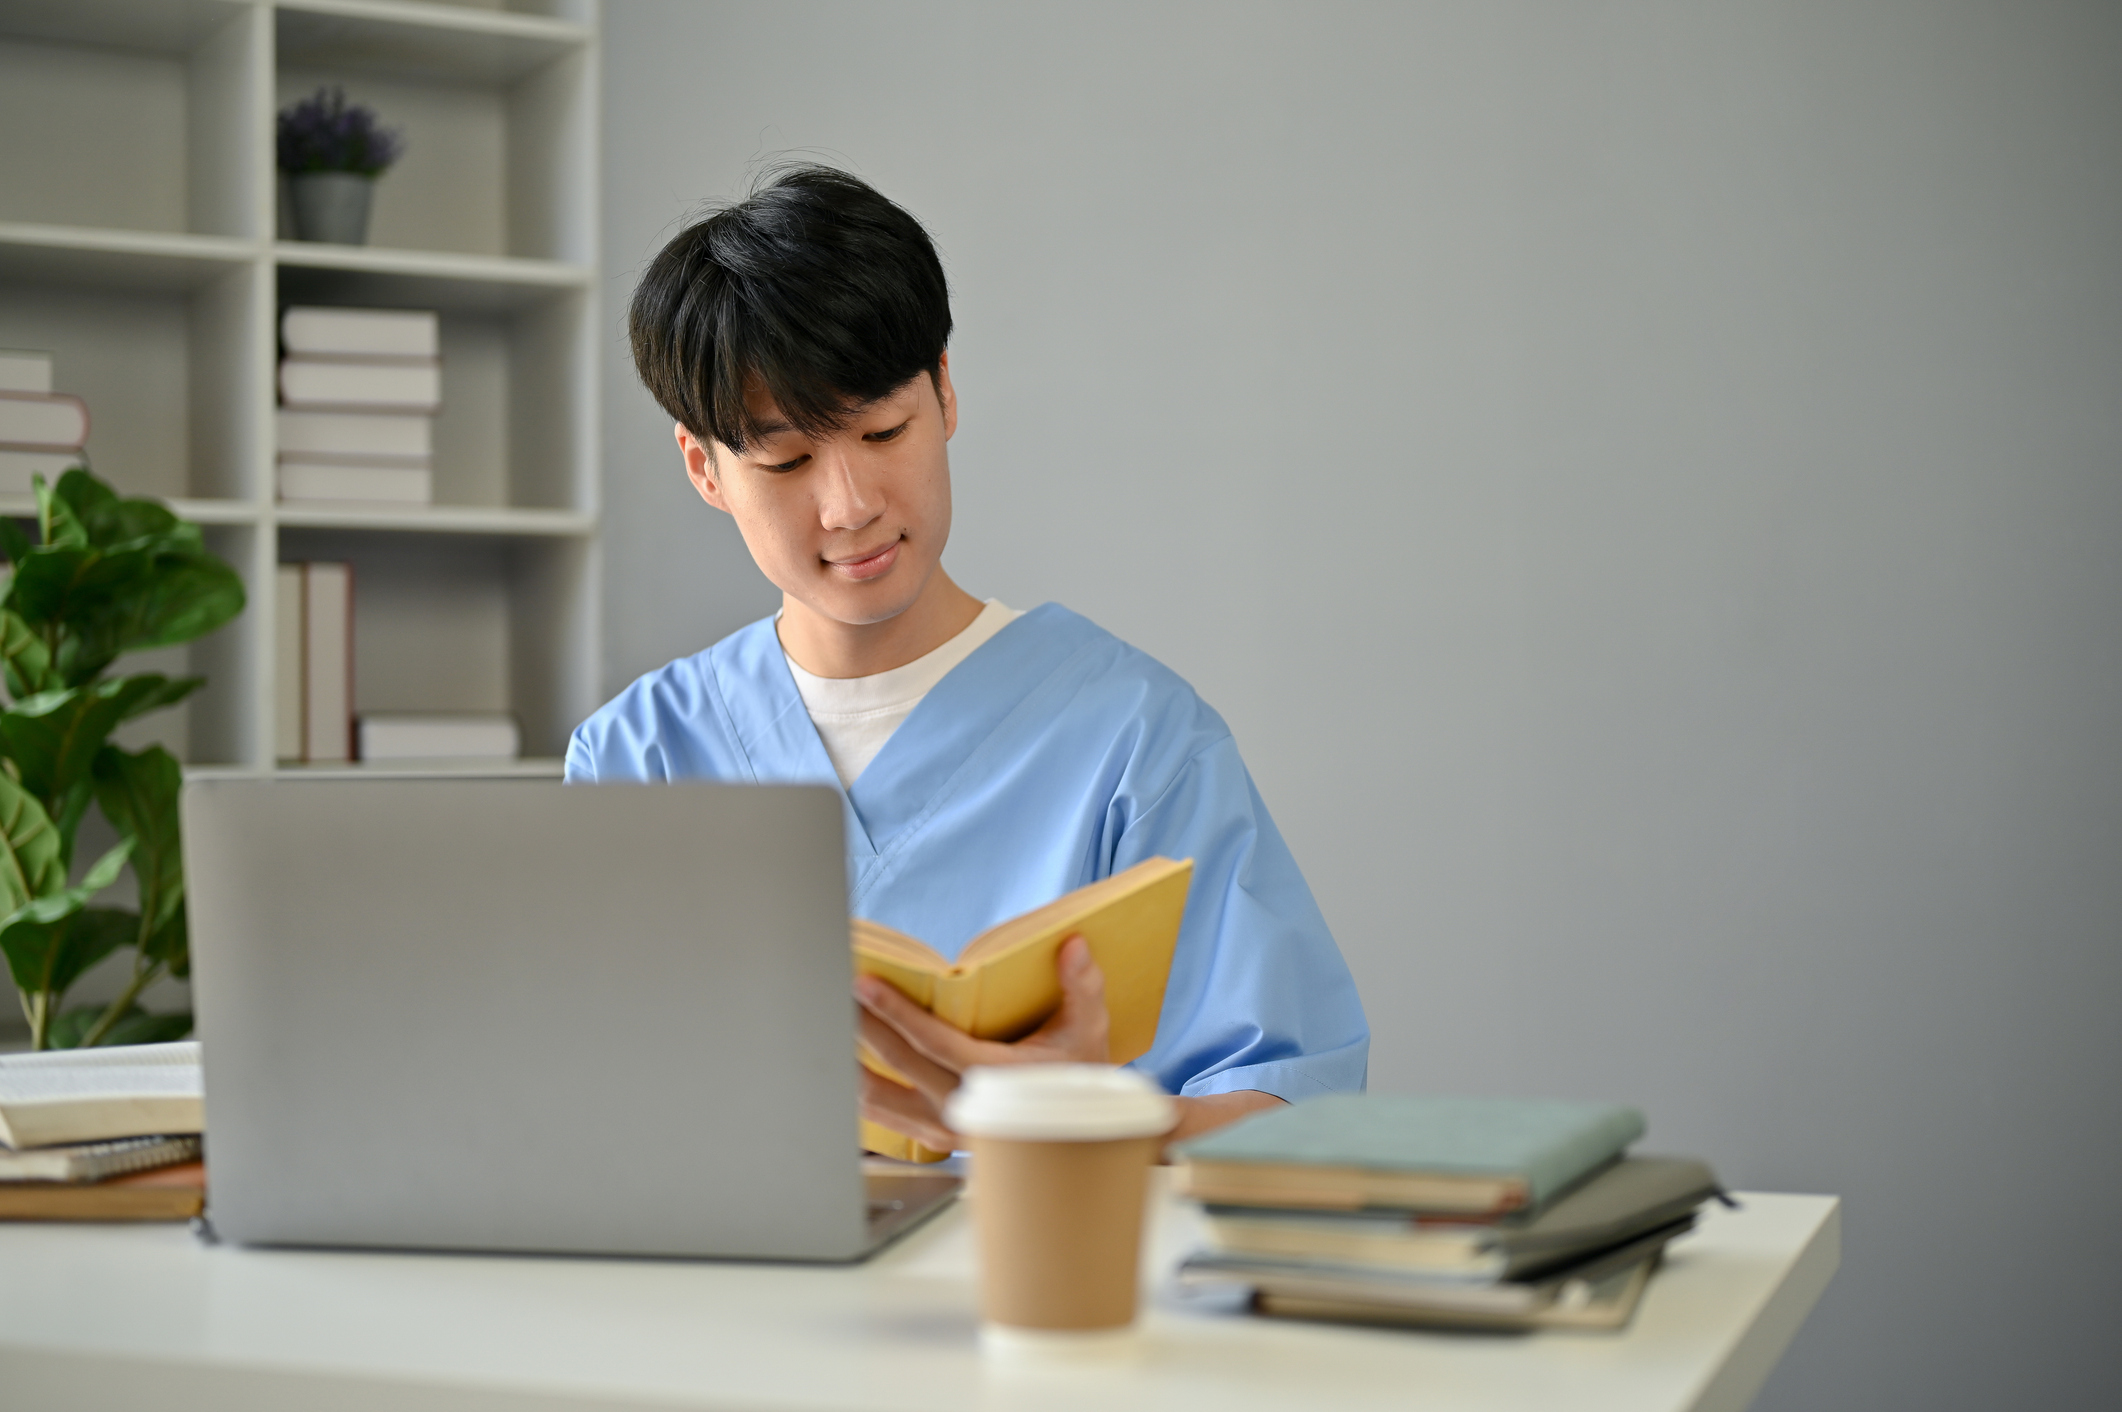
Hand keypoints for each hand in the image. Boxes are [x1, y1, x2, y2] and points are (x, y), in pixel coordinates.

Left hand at [855, 934, 1110, 1151]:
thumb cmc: (1079, 1075)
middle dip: (863, 1023)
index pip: (935, 1043)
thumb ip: (1081, 986)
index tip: (866, 985)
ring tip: (832, 1026)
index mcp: (1000, 1078)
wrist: (1076, 1129)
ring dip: (851, 1062)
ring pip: (881, 1099)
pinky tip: (845, 1065)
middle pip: (899, 1063)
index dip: (897, 1012)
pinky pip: (886, 1119)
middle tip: (837, 990)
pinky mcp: (936, 1139)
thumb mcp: (1089, 1029)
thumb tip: (1074, 946)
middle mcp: (967, 1107)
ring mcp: (947, 1129)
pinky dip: (861, 1092)